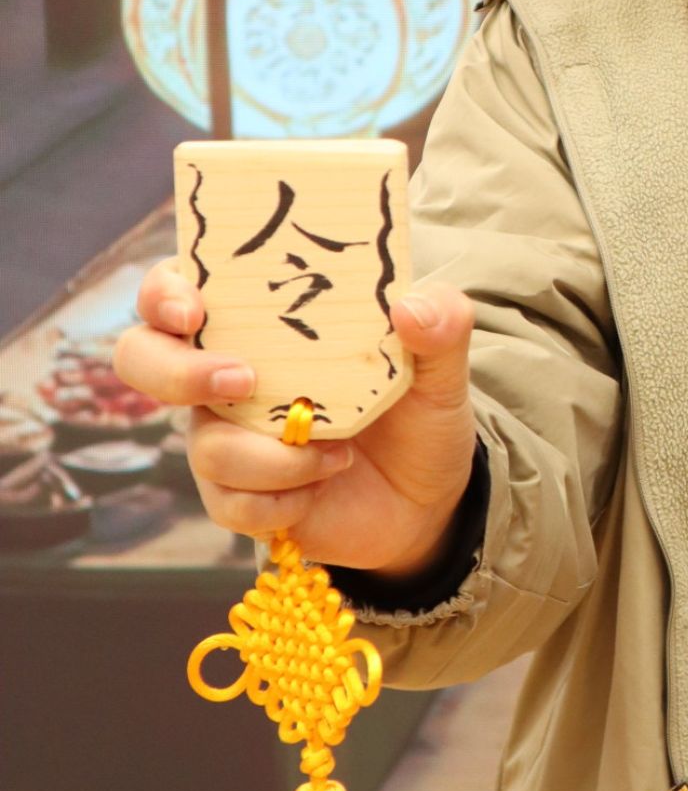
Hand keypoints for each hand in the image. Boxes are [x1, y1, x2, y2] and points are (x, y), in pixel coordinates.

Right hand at [115, 261, 477, 576]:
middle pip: (141, 356)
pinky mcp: (235, 496)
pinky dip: (284, 500)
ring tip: (341, 451)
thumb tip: (410, 307)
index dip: (165, 291)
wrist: (428, 497)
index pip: (177, 287)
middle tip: (243, 380)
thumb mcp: (443, 365)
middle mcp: (224, 371)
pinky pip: (231, 503)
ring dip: (277, 456)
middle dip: (176, 370)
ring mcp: (223, 435)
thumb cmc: (417, 411)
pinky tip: (323, 485)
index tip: (194, 307)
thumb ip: (441, 324)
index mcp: (259, 321)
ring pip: (206, 445)